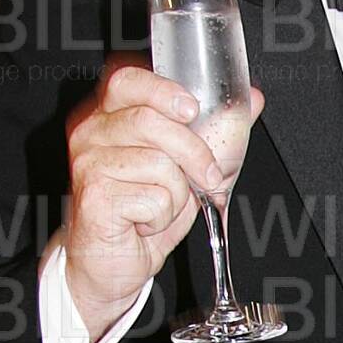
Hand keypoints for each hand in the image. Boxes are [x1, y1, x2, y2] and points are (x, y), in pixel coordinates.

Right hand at [61, 60, 266, 340]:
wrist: (112, 263)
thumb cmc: (144, 211)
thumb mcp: (185, 166)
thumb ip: (214, 131)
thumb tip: (253, 98)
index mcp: (109, 115)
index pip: (127, 80)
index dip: (163, 90)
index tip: (192, 110)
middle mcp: (91, 133)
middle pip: (151, 120)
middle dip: (194, 153)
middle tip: (208, 179)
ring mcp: (88, 164)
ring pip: (158, 164)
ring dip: (177, 194)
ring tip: (162, 206)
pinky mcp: (95, 198)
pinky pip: (153, 198)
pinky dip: (163, 218)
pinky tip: (145, 223)